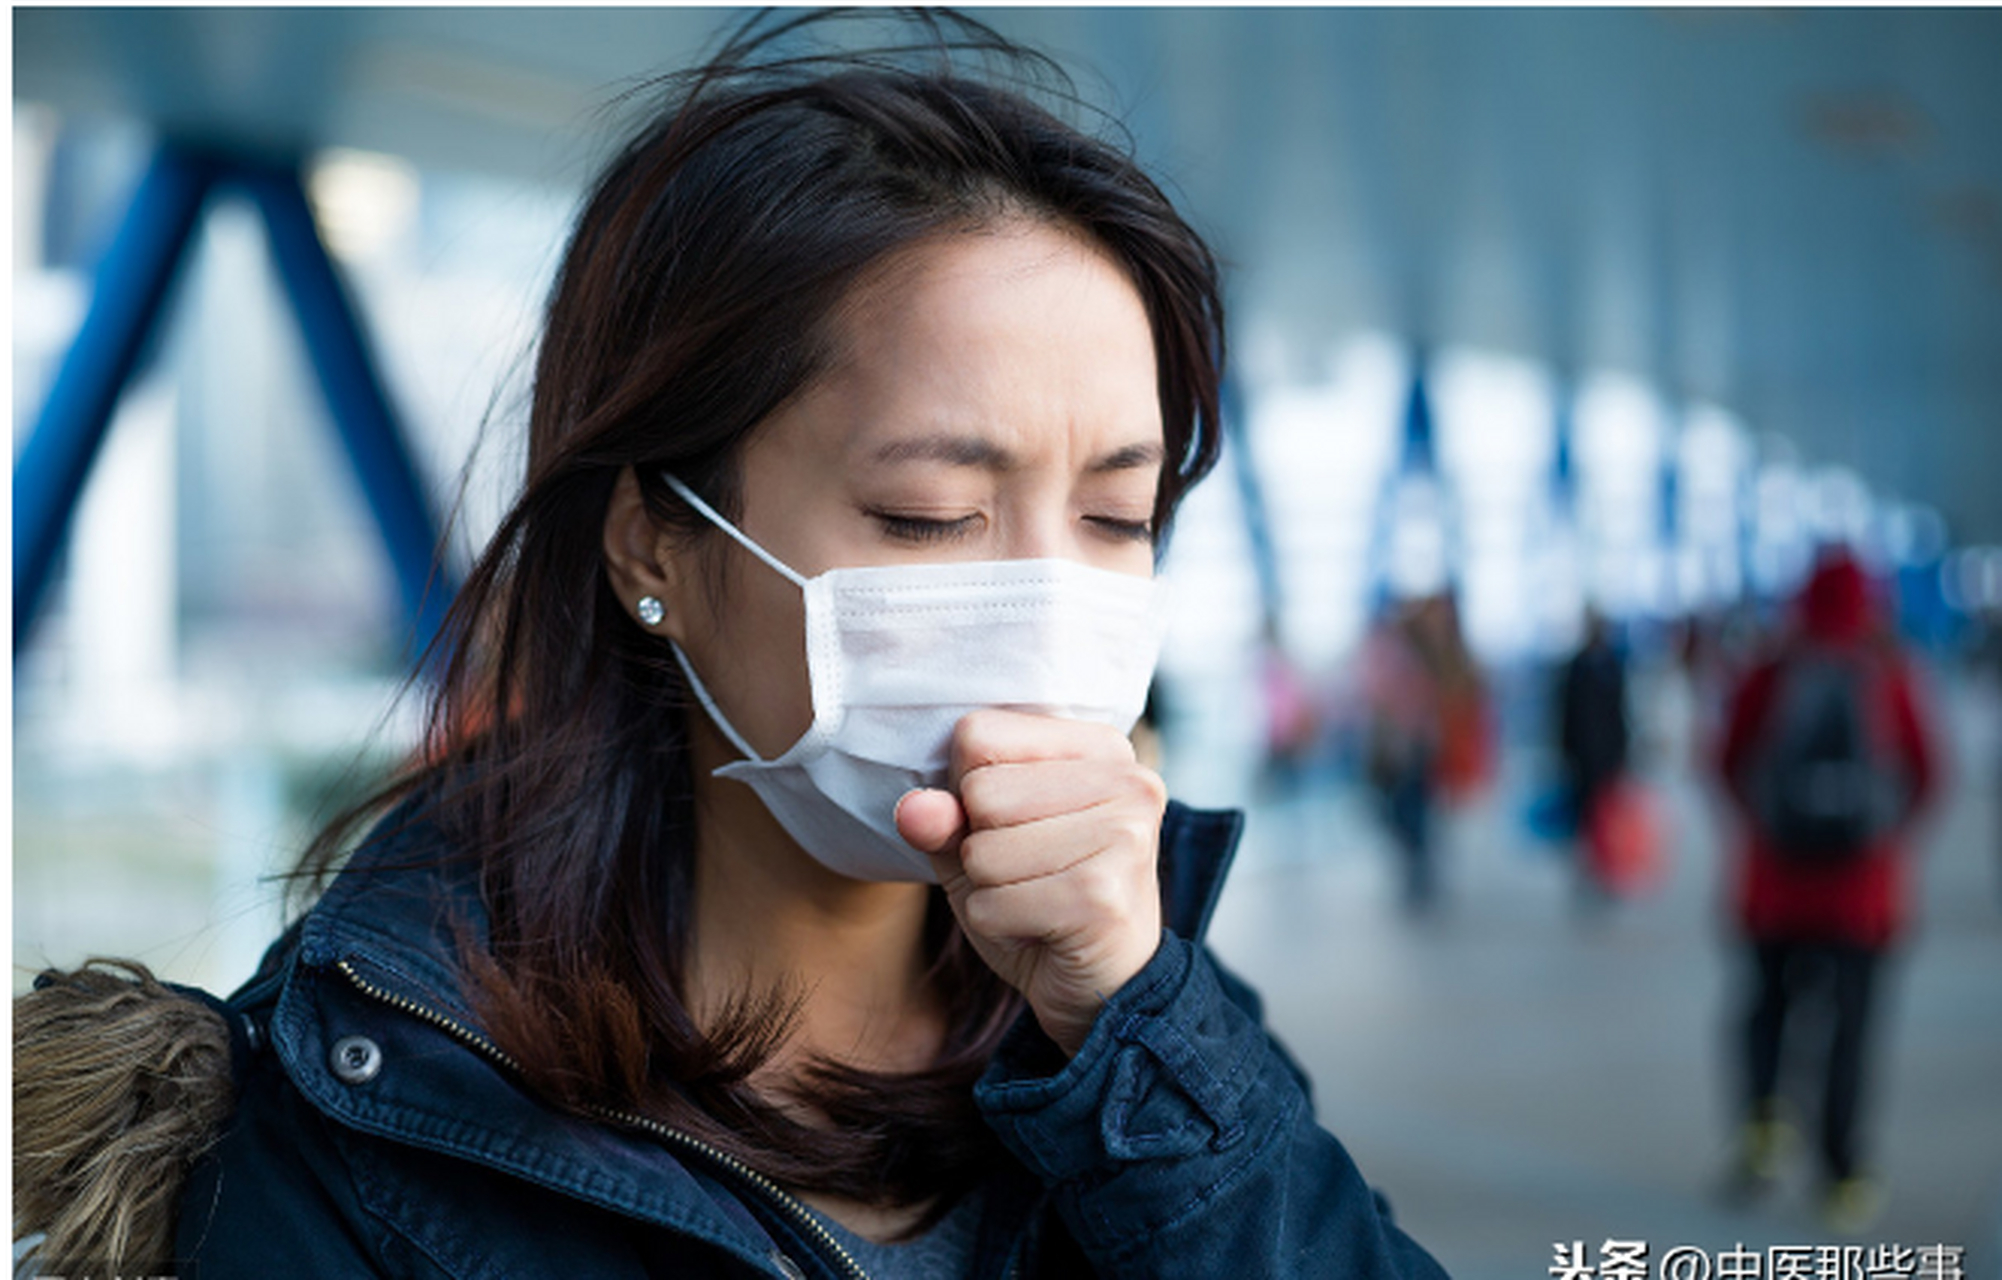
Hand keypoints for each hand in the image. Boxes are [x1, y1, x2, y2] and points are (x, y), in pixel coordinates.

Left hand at [895, 709, 1166, 1056]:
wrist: (1106, 989)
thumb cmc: (1044, 899)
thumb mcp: (982, 845)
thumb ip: (944, 818)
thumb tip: (914, 810)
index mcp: (1101, 747)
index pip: (980, 734)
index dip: (969, 790)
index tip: (1015, 824)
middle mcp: (1128, 780)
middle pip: (981, 791)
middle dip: (982, 847)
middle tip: (1033, 874)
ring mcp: (1124, 836)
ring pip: (983, 851)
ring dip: (991, 891)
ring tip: (1038, 902)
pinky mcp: (1103, 897)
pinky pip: (994, 904)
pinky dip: (999, 927)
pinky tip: (1043, 932)